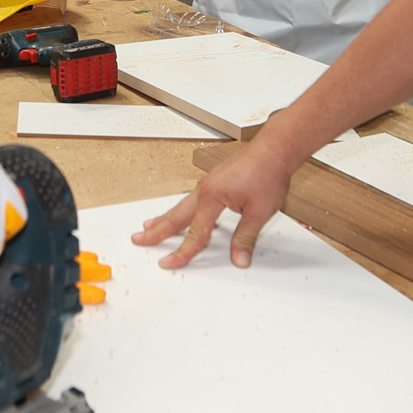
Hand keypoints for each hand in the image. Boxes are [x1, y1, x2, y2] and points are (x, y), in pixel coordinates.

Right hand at [133, 139, 292, 267]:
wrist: (275, 149)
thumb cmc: (268, 173)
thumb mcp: (260, 212)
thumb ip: (245, 237)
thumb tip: (239, 259)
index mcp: (212, 197)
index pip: (196, 232)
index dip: (183, 252)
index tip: (169, 263)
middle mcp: (205, 189)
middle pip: (177, 216)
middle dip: (157, 231)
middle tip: (138, 239)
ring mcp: (208, 184)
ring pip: (181, 206)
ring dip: (164, 218)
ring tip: (149, 226)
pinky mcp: (214, 182)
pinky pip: (191, 199)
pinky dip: (180, 209)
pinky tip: (180, 213)